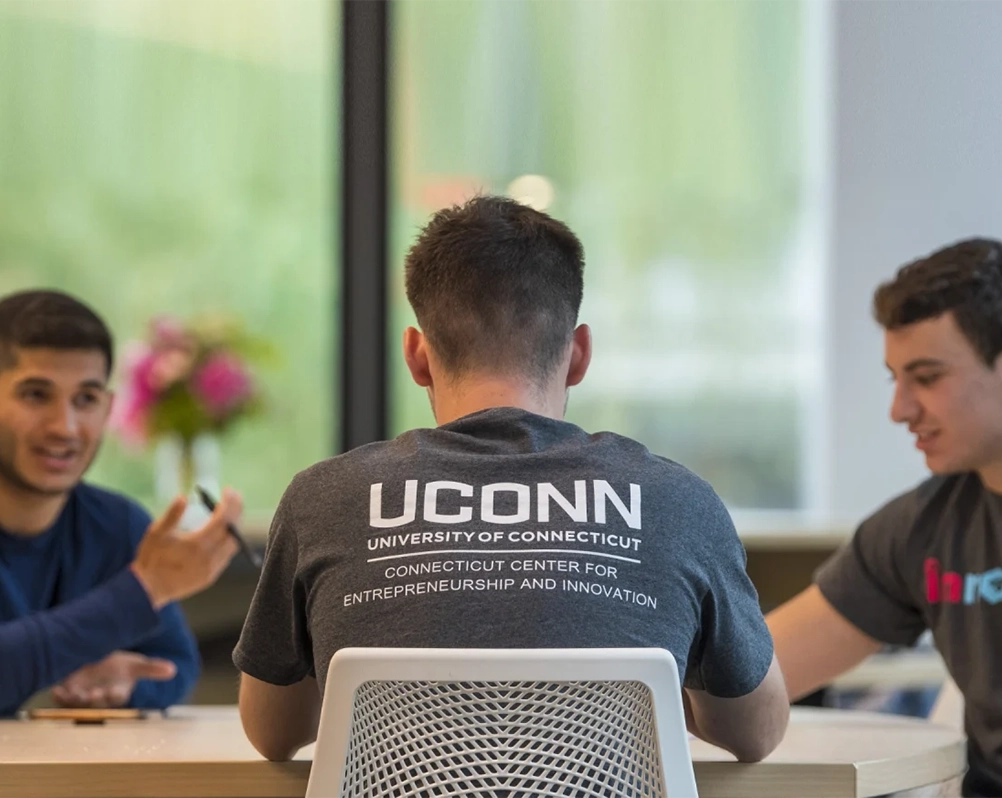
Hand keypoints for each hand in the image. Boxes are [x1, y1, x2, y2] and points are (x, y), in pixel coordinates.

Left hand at [51, 651, 175, 707]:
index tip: (110, 691)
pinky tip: (57, 690)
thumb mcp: (135, 666)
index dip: (113, 695)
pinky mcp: (68, 693)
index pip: (116, 696)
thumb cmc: (118, 668)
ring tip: (70, 693)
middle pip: (95, 703)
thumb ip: (152, 668)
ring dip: (73, 700)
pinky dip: (59, 696)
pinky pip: (62, 700)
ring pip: (77, 704)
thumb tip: (173, 669)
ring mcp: (82, 696)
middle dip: (93, 700)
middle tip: (91, 694)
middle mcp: (100, 698)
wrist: (98, 666)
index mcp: (117, 692)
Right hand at [130, 488, 241, 608]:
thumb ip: (172, 515)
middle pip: (233, 530)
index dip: (229, 503)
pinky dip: (228, 542)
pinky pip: (226, 557)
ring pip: (233, 545)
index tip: (229, 491)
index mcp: (197, 544)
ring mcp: (212, 569)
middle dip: (236, 512)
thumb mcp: (157, 533)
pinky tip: (222, 534)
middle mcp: (209, 557)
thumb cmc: (150, 559)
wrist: (147, 590)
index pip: (223, 519)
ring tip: (229, 514)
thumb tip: (183, 497)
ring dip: (234, 527)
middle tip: (233, 498)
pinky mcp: (210, 577)